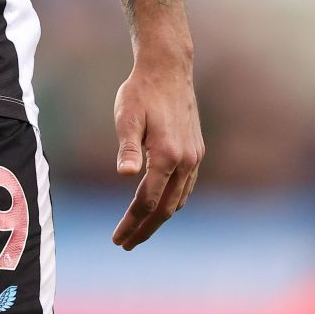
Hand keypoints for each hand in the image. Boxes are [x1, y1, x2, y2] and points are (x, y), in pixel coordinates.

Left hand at [110, 52, 203, 248]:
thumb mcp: (127, 116)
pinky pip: (186, 187)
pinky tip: (160, 205)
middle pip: (165, 208)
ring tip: (140, 230)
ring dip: (159, 219)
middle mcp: (185, 161)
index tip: (117, 239)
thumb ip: (127, 146)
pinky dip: (172, 202)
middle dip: (145, 229)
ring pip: (178, 200)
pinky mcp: (196, 150)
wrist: (168, 69)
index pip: (147, 202)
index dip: (131, 223)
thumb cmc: (141, 91)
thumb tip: (126, 175)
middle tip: (126, 244)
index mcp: (166, 155)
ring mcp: (194, 157)